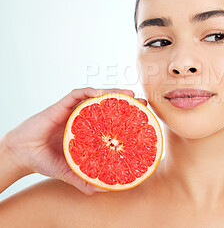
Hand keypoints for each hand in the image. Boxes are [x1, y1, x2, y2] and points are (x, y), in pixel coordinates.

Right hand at [2, 87, 147, 194]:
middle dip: (126, 101)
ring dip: (113, 92)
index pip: (111, 119)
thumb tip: (106, 188)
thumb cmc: (47, 160)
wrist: (23, 155)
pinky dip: (89, 92)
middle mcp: (84, 117)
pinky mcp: (61, 106)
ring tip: (128, 94)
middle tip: (141, 102)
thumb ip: (87, 178)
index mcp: (89, 130)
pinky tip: (99, 94)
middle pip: (108, 104)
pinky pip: (76, 94)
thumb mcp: (72, 171)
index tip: (142, 117)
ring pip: (96, 95)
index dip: (127, 116)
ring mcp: (73, 110)